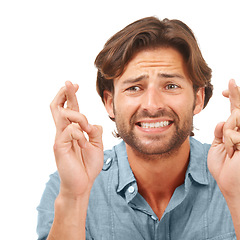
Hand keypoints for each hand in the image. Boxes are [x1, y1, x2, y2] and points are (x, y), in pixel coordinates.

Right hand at [50, 81, 102, 198]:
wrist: (83, 184)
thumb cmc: (88, 166)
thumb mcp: (97, 146)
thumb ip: (96, 132)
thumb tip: (94, 123)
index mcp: (74, 131)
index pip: (70, 109)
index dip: (71, 96)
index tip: (76, 85)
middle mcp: (64, 132)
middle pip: (58, 107)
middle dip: (64, 93)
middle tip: (69, 83)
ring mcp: (60, 138)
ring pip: (63, 114)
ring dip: (79, 116)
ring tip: (88, 129)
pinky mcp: (59, 146)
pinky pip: (69, 130)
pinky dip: (80, 133)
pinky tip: (84, 144)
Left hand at [207, 79, 239, 198]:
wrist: (228, 183)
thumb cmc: (222, 164)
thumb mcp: (217, 144)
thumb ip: (219, 131)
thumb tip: (222, 121)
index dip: (234, 96)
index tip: (225, 89)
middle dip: (239, 91)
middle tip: (231, 80)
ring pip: (234, 116)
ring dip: (224, 131)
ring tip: (227, 148)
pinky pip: (229, 132)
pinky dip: (224, 143)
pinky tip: (230, 154)